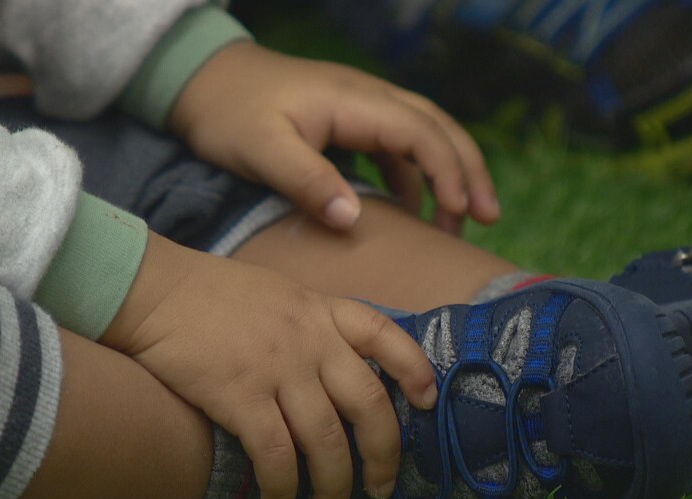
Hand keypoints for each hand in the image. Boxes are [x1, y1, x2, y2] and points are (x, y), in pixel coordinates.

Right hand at [102, 232, 436, 498]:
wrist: (155, 291)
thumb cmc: (210, 293)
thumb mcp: (277, 293)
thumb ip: (310, 324)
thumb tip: (331, 365)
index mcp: (321, 310)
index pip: (384, 335)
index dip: (413, 369)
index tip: (427, 401)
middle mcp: (310, 339)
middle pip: (368, 405)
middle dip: (383, 456)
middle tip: (380, 489)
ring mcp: (278, 368)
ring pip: (326, 441)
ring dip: (334, 488)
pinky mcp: (240, 395)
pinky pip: (276, 456)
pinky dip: (283, 488)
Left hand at [169, 41, 500, 235]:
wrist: (202, 81)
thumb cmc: (229, 114)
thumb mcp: (262, 151)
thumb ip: (309, 183)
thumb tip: (355, 221)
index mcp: (353, 101)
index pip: (421, 132)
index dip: (449, 172)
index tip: (464, 213)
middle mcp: (366, 98)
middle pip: (437, 127)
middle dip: (468, 171)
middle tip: (489, 218)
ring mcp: (358, 107)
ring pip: (421, 136)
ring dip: (444, 175)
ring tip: (456, 223)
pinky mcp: (346, 122)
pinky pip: (394, 146)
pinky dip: (412, 176)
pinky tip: (411, 209)